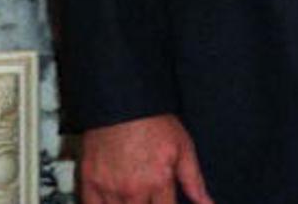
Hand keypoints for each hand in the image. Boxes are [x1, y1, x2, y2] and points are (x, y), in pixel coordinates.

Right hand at [79, 113, 212, 203]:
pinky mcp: (90, 182)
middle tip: (150, 199)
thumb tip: (207, 203)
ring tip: (136, 199)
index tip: (167, 203)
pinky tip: (114, 202)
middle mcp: (133, 190)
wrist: (124, 103)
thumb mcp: (184, 148)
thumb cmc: (154, 122)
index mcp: (159, 182)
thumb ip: (194, 181)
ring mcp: (109, 188)